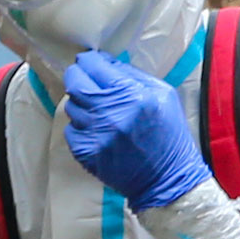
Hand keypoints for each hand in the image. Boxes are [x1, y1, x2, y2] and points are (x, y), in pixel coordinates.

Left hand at [59, 50, 206, 209]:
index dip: (88, 61)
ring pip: (71, 107)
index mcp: (132, 95)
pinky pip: (71, 130)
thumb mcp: (163, 95)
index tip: (88, 60)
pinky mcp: (85, 152)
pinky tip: (97, 130)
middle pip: (75, 84)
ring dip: (80, 103)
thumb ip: (133, 75)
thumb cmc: (169, 133)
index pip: (95, 67)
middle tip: (81, 76)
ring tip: (97, 108)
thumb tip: (106, 63)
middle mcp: (110, 113)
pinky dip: (80, 126)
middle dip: (76, 75)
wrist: (166, 178)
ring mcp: (94, 134)